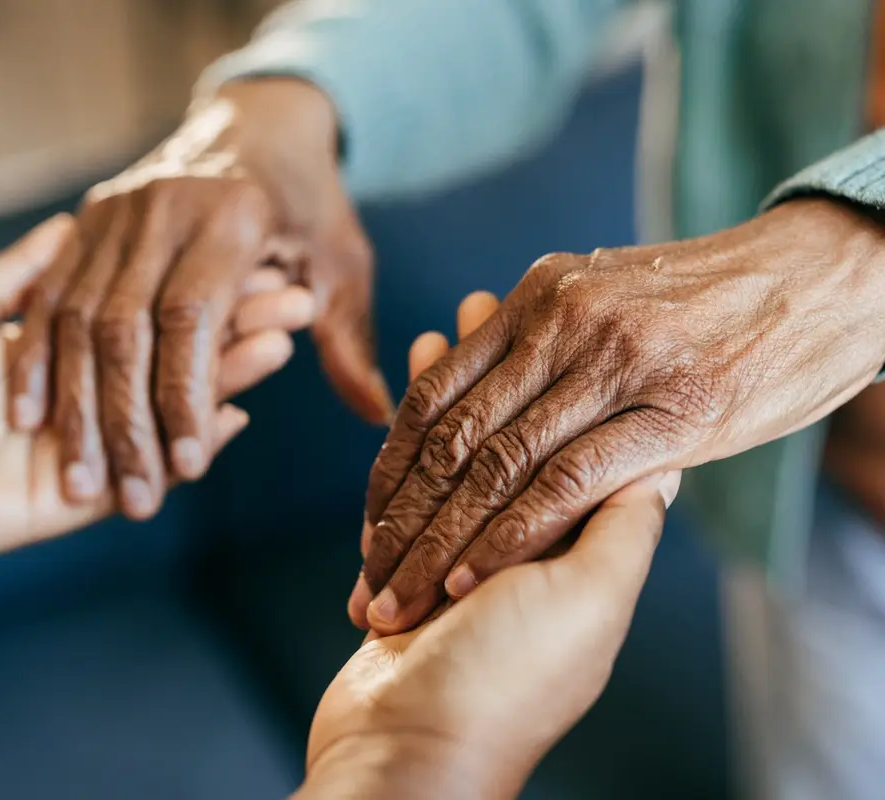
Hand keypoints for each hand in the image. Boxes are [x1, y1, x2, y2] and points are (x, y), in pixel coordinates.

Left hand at [0, 214, 312, 572]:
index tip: (245, 254)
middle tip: (292, 296)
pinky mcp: (84, 498)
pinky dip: (195, 441)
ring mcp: (91, 446)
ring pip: (175, 407)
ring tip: (281, 341)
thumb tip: (71, 223)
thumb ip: (22, 275)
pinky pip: (154, 469)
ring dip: (228, 376)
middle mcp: (85, 394)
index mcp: (58, 347)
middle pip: (175, 357)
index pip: (146, 311)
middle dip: (232, 327)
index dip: (195, 287)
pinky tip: (240, 410)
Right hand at [7, 79, 391, 520]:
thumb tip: (378, 415)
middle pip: (125, 326)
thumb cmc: (306, 206)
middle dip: (125, 421)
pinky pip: (47, 296)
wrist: (256, 122)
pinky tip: (30, 418)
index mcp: (232, 214)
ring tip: (79, 480)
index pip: (194, 318)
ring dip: (74, 405)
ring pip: (77, 318)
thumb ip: (346, 340)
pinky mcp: (84, 220)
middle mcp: (162, 207)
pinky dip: (36, 358)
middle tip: (132, 500)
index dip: (186, 397)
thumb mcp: (339, 264)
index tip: (186, 470)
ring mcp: (113, 211)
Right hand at [298, 295, 678, 799]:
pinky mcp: (404, 550)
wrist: (408, 751)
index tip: (560, 320)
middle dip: (500, 366)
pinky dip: (409, 424)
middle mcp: (519, 539)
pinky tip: (408, 383)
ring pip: (456, 439)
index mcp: (576, 546)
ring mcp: (457, 543)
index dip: (570, 377)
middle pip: (512, 426)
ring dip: (453, 381)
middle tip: (489, 298)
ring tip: (450, 321)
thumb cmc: (508, 684)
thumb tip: (662, 457)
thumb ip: (620, 526)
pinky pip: (409, 471)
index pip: (577, 439)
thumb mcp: (588, 604)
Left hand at [357, 197, 884, 633]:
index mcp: (536, 300)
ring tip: (404, 599)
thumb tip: (475, 384)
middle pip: (450, 439)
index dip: (391, 471)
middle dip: (401, 524)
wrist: (820, 274)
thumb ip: (538, 343)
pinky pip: (565, 482)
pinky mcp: (671, 412)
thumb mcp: (604, 296)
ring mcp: (615, 366)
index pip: (434, 396)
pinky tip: (474, 580)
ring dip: (440, 546)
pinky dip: (509, 537)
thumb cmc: (708, 302)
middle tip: (368, 584)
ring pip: (496, 466)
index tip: (370, 529)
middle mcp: (561, 324)